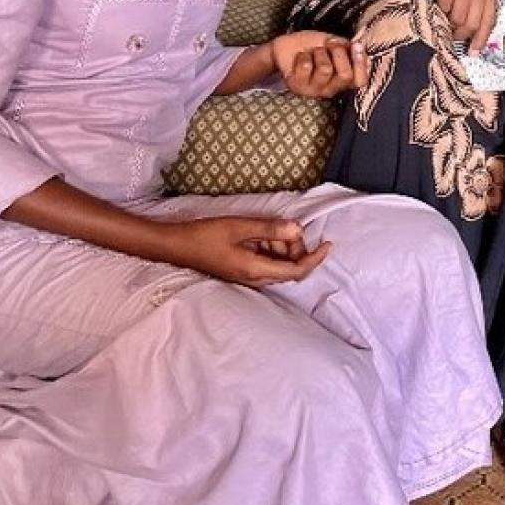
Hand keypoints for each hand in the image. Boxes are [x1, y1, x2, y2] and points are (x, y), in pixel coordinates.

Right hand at [160, 215, 331, 285]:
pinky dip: (270, 247)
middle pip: (290, 267)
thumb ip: (269, 229)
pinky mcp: (244, 270)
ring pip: (279, 263)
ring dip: (280, 245)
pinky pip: (267, 261)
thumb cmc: (205, 236)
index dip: (315, 258)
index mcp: (256, 271)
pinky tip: (259, 233)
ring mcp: (249, 276)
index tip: (328, 243)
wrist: (177, 246)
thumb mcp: (239, 228)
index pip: (296, 271)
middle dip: (293, 245)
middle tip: (282, 225)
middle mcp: (256, 279)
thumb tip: (298, 229)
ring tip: (264, 228)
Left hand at [269, 31, 369, 96]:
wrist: (285, 47)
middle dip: (338, 53)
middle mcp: (329, 89)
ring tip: (312, 52)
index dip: (360, 64)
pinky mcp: (296, 86)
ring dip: (319, 53)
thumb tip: (359, 48)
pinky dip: (303, 55)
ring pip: (325, 69)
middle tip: (329, 44)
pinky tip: (300, 57)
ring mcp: (312, 90)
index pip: (360, 81)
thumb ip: (346, 48)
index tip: (356, 45)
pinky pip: (307, 66)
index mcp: (341, 81)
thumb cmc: (312, 46)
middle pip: (345, 75)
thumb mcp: (332, 43)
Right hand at [420, 0, 498, 51]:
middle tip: (451, 39)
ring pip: (457, 16)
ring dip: (448, 25)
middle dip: (461, 35)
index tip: (473, 52)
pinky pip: (444, 3)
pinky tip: (436, 11)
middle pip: (472, 22)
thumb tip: (469, 21)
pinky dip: (439, 11)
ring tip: (442, 26)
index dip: (481, 38)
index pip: (489, 19)